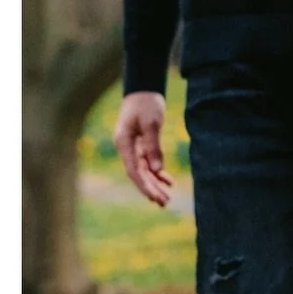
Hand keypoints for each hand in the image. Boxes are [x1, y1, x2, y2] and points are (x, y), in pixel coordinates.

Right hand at [114, 91, 172, 206]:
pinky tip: (168, 181)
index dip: (144, 185)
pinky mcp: (140, 145)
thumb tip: (157, 170)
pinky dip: (158, 172)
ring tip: (166, 198)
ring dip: (155, 184)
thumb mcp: (151, 124)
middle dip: (151, 189)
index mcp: (124, 143)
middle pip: (138, 174)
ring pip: (144, 171)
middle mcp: (125, 148)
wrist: (143, 90)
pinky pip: (148, 163)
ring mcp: (132, 148)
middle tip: (164, 203)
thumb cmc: (146, 104)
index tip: (155, 197)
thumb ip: (153, 147)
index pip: (133, 170)